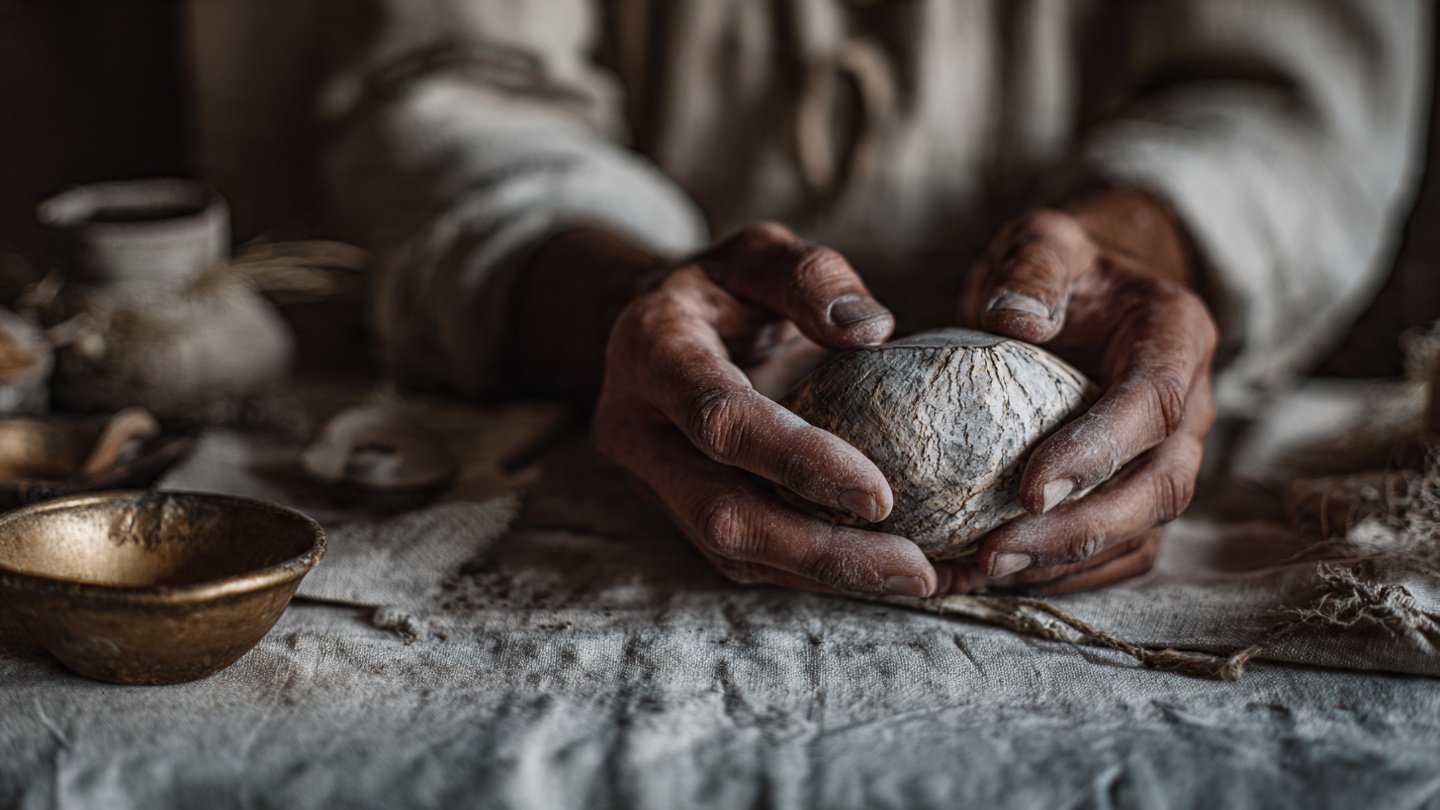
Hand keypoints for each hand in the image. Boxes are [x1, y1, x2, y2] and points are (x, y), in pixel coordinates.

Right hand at [592, 222, 945, 596]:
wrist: (646, 333)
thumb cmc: (718, 290)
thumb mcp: (758, 253)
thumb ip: (809, 276)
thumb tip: (873, 329)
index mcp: (652, 354)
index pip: (720, 419)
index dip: (796, 461)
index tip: (881, 494)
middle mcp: (640, 432)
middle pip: (722, 515)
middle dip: (821, 552)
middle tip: (915, 569)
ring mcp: (655, 484)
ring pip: (736, 553)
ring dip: (829, 577)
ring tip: (920, 581)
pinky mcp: (684, 515)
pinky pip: (751, 561)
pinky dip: (822, 575)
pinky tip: (889, 574)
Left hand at [953, 190, 1217, 594]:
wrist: (1085, 294)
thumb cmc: (1061, 270)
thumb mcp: (1044, 241)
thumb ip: (1034, 268)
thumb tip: (1017, 320)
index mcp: (1175, 337)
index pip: (1154, 404)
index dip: (1100, 452)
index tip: (1031, 487)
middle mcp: (1189, 406)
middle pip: (1162, 486)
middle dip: (1082, 528)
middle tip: (996, 550)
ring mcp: (1171, 456)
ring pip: (1145, 531)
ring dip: (1069, 561)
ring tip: (986, 571)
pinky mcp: (1141, 491)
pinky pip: (1121, 551)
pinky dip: (1066, 574)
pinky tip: (997, 578)